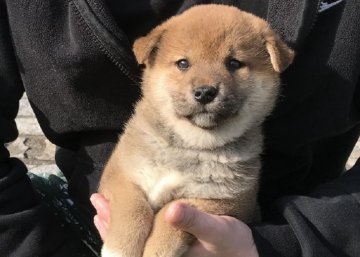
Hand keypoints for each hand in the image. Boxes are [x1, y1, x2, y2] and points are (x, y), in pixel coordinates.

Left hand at [91, 194, 258, 256]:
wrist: (246, 256)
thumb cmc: (233, 245)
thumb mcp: (219, 231)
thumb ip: (195, 222)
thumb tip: (172, 212)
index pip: (132, 247)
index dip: (113, 229)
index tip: (101, 208)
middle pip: (128, 245)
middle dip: (111, 224)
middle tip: (98, 200)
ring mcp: (163, 254)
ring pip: (134, 242)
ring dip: (117, 224)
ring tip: (103, 205)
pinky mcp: (170, 249)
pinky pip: (144, 239)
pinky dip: (133, 226)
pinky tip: (126, 215)